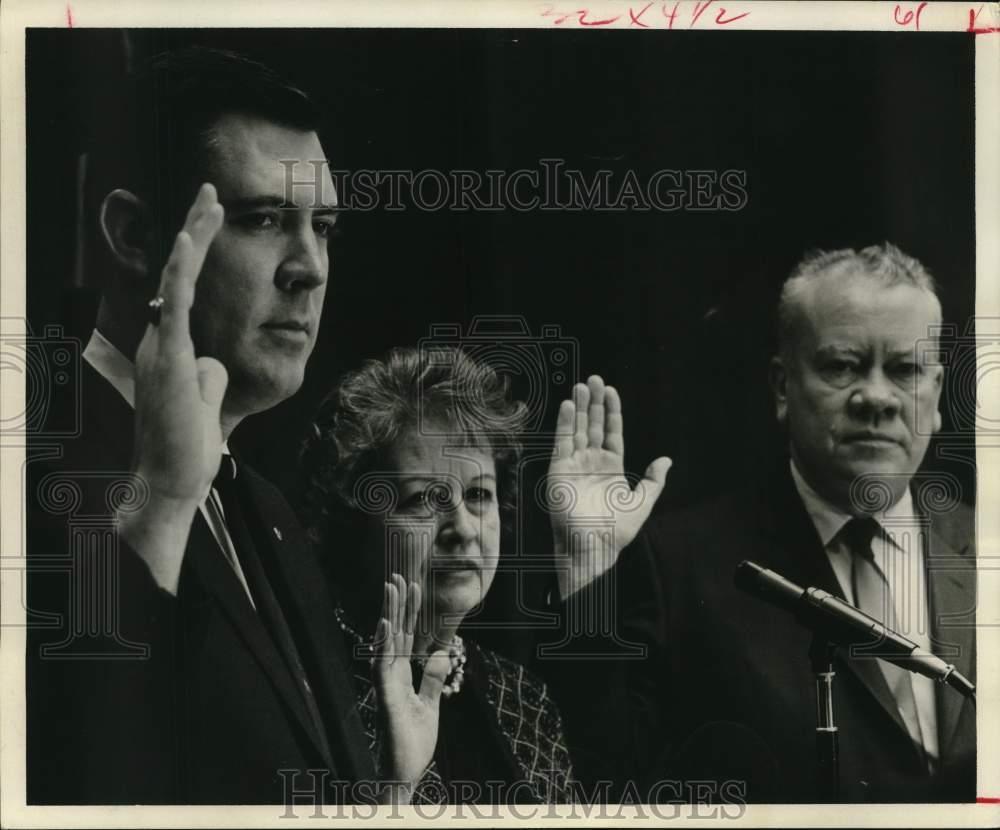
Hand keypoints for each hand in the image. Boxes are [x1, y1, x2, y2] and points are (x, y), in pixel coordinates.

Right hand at [118, 184, 226, 593]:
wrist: (172, 478)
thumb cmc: (188, 445)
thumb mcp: (205, 398)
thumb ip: (209, 373)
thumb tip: (215, 360)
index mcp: (169, 347)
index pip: (186, 288)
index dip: (197, 253)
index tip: (210, 219)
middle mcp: (160, 339)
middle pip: (179, 273)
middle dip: (196, 229)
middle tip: (211, 192)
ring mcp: (162, 345)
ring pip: (178, 277)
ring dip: (194, 236)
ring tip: (210, 200)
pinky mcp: (169, 355)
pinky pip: (175, 303)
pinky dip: (182, 269)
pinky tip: (188, 238)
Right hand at [373, 573, 449, 803]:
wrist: (405, 775)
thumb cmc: (413, 744)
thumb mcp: (430, 706)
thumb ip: (433, 679)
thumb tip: (441, 654)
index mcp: (400, 676)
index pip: (406, 637)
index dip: (409, 611)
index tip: (414, 585)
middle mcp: (390, 676)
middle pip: (395, 633)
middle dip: (397, 604)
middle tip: (398, 575)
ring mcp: (386, 685)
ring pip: (386, 643)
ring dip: (388, 614)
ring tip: (391, 588)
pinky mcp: (386, 698)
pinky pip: (383, 667)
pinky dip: (384, 644)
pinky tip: (387, 624)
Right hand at [548, 375, 670, 599]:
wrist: (593, 546)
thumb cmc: (616, 530)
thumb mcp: (643, 502)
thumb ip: (654, 480)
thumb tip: (666, 460)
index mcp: (611, 467)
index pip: (611, 432)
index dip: (612, 411)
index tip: (611, 390)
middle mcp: (591, 462)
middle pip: (593, 425)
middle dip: (594, 402)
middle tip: (594, 379)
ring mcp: (574, 464)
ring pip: (578, 429)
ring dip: (580, 407)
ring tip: (581, 385)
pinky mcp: (560, 470)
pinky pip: (563, 442)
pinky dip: (565, 423)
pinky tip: (570, 406)